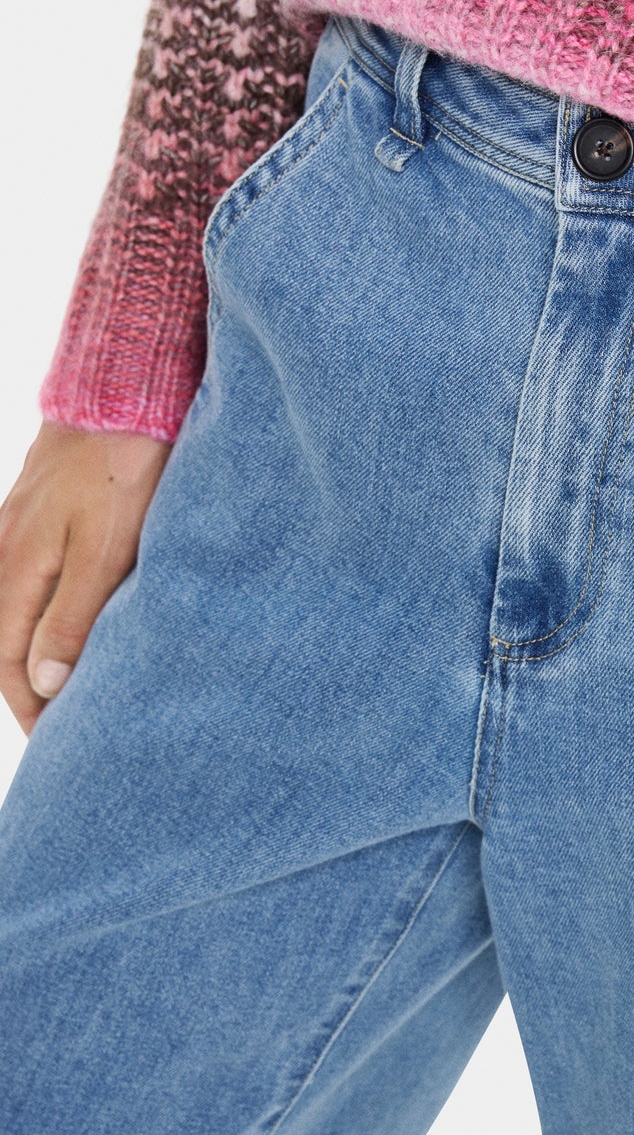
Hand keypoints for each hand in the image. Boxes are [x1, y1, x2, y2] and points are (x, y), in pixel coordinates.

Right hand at [0, 420, 170, 733]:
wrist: (119, 391)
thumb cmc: (121, 468)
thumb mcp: (105, 552)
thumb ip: (71, 619)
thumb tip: (41, 684)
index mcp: (13, 571)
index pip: (8, 664)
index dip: (32, 709)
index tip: (58, 743)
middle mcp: (4, 554)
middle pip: (5, 643)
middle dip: (31, 689)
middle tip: (65, 729)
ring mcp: (18, 531)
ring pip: (18, 613)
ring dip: (39, 655)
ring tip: (71, 689)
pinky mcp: (40, 514)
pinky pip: (32, 582)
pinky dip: (46, 617)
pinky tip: (74, 627)